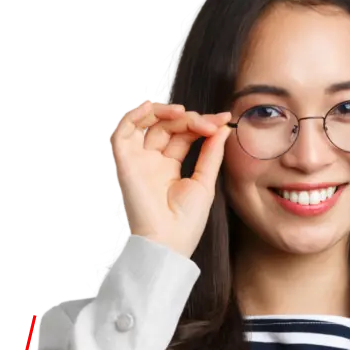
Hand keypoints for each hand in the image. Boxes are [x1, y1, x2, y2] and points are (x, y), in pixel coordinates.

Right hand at [110, 99, 233, 258]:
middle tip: (211, 124)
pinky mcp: (125, 161)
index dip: (202, 123)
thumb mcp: (204, 182)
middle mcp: (152, 162)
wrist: (169, 241)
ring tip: (186, 114)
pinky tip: (156, 108)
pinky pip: (124, 130)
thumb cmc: (186, 221)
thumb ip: (211, 153)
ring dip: (166, 112)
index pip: (184, 135)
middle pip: (169, 127)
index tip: (224, 119)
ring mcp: (138, 161)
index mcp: (169, 168)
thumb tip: (223, 127)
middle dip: (191, 119)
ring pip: (147, 124)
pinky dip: (137, 114)